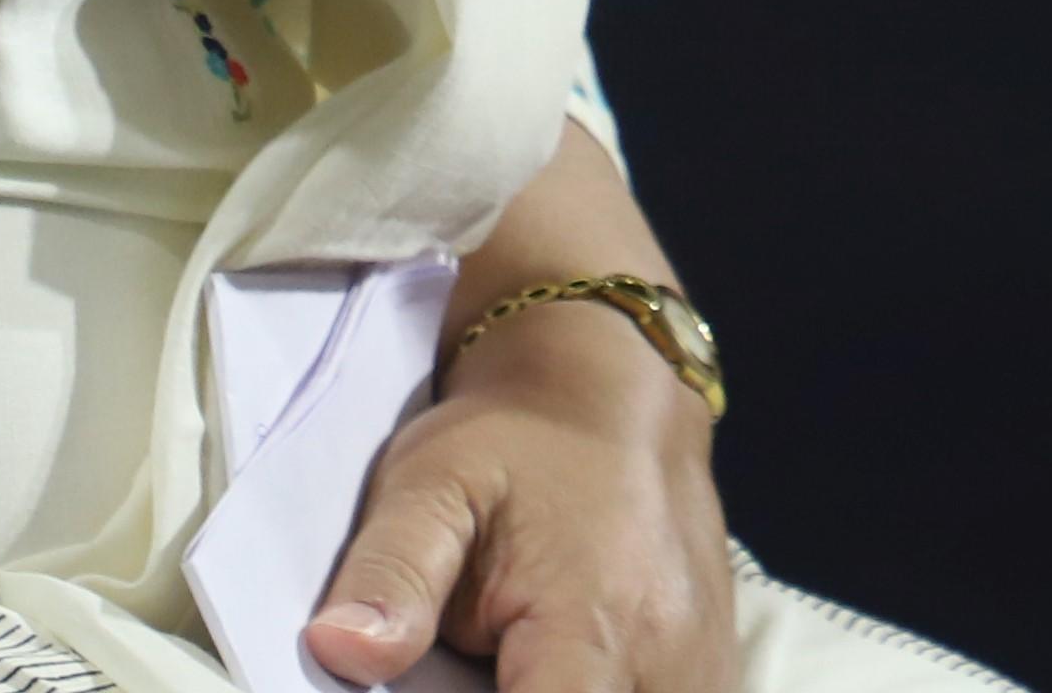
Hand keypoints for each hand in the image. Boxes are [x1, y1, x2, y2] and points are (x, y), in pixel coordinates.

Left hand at [311, 308, 738, 692]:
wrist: (609, 389)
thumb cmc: (514, 441)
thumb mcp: (429, 485)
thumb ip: (390, 574)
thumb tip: (338, 652)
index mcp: (594, 624)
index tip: (445, 683)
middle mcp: (666, 659)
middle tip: (476, 657)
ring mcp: (702, 667)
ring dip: (567, 692)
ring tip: (516, 657)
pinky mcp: (712, 667)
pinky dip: (607, 690)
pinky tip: (558, 665)